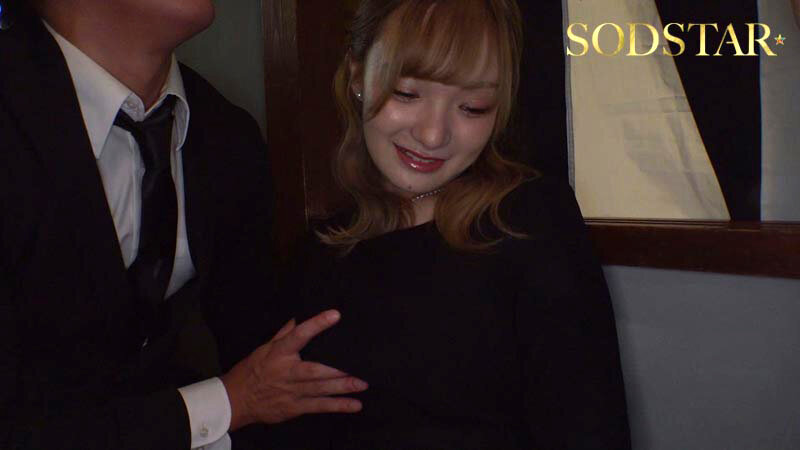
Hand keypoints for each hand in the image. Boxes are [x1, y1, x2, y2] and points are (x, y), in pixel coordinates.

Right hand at [221, 310, 367, 430]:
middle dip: (337, 370)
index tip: (335, 315)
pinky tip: (354, 405)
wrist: (235, 401)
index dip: (317, 324)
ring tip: (362, 384)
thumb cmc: (251, 370)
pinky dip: (338, 406)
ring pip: (320, 390)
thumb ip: (283, 334)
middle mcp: (286, 373)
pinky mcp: (294, 408)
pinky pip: (319, 407)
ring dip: (342, 388)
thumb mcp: (263, 348)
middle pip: (315, 371)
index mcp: (278, 353)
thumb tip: (297, 318)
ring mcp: (291, 392)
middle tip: (359, 365)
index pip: (299, 335)